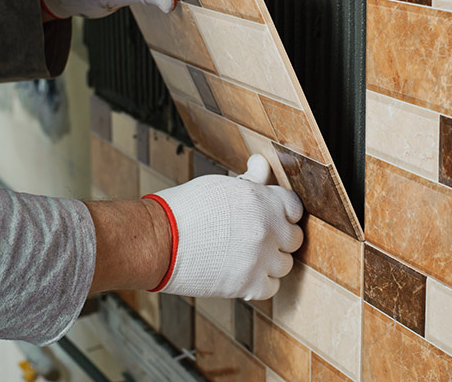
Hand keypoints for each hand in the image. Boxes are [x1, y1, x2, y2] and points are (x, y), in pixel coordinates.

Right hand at [145, 155, 303, 300]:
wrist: (157, 241)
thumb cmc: (183, 209)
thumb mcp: (219, 185)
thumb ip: (250, 180)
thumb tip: (261, 163)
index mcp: (262, 200)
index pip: (294, 207)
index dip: (283, 213)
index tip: (273, 218)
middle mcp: (267, 228)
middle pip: (294, 239)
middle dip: (279, 239)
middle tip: (257, 239)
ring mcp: (260, 258)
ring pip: (284, 265)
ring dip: (269, 262)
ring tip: (246, 256)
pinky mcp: (249, 284)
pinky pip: (271, 287)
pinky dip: (260, 283)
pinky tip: (242, 273)